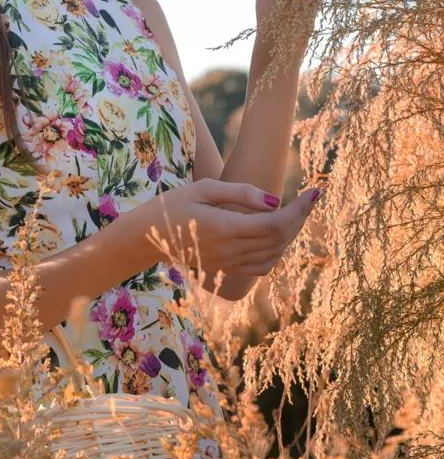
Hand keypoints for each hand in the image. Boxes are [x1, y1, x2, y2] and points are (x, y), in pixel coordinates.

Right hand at [134, 178, 322, 276]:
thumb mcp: (202, 189)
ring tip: (294, 214)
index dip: (300, 209)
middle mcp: (230, 250)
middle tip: (308, 200)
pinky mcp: (226, 269)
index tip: (313, 193)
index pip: (275, 223)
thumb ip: (239, 193)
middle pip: (279, 238)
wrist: (145, 239)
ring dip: (290, 235)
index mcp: (225, 227)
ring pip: (274, 254)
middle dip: (300, 218)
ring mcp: (229, 263)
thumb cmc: (171, 206)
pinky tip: (275, 236)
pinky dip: (276, 252)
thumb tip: (275, 201)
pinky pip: (262, 266)